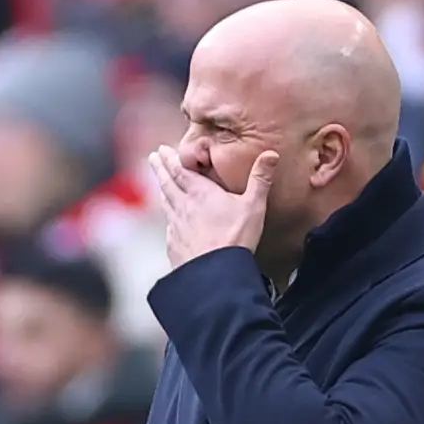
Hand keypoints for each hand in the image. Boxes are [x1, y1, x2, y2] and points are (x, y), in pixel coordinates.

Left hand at [150, 147, 275, 270]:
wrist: (215, 273)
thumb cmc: (235, 238)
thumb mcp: (253, 206)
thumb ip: (260, 179)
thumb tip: (271, 155)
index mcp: (199, 193)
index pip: (179, 170)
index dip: (170, 158)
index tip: (162, 150)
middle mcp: (183, 207)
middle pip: (167, 183)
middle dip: (160, 169)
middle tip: (153, 158)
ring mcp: (176, 227)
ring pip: (165, 204)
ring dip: (161, 191)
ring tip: (160, 184)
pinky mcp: (174, 246)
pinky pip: (168, 228)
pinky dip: (167, 219)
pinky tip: (169, 222)